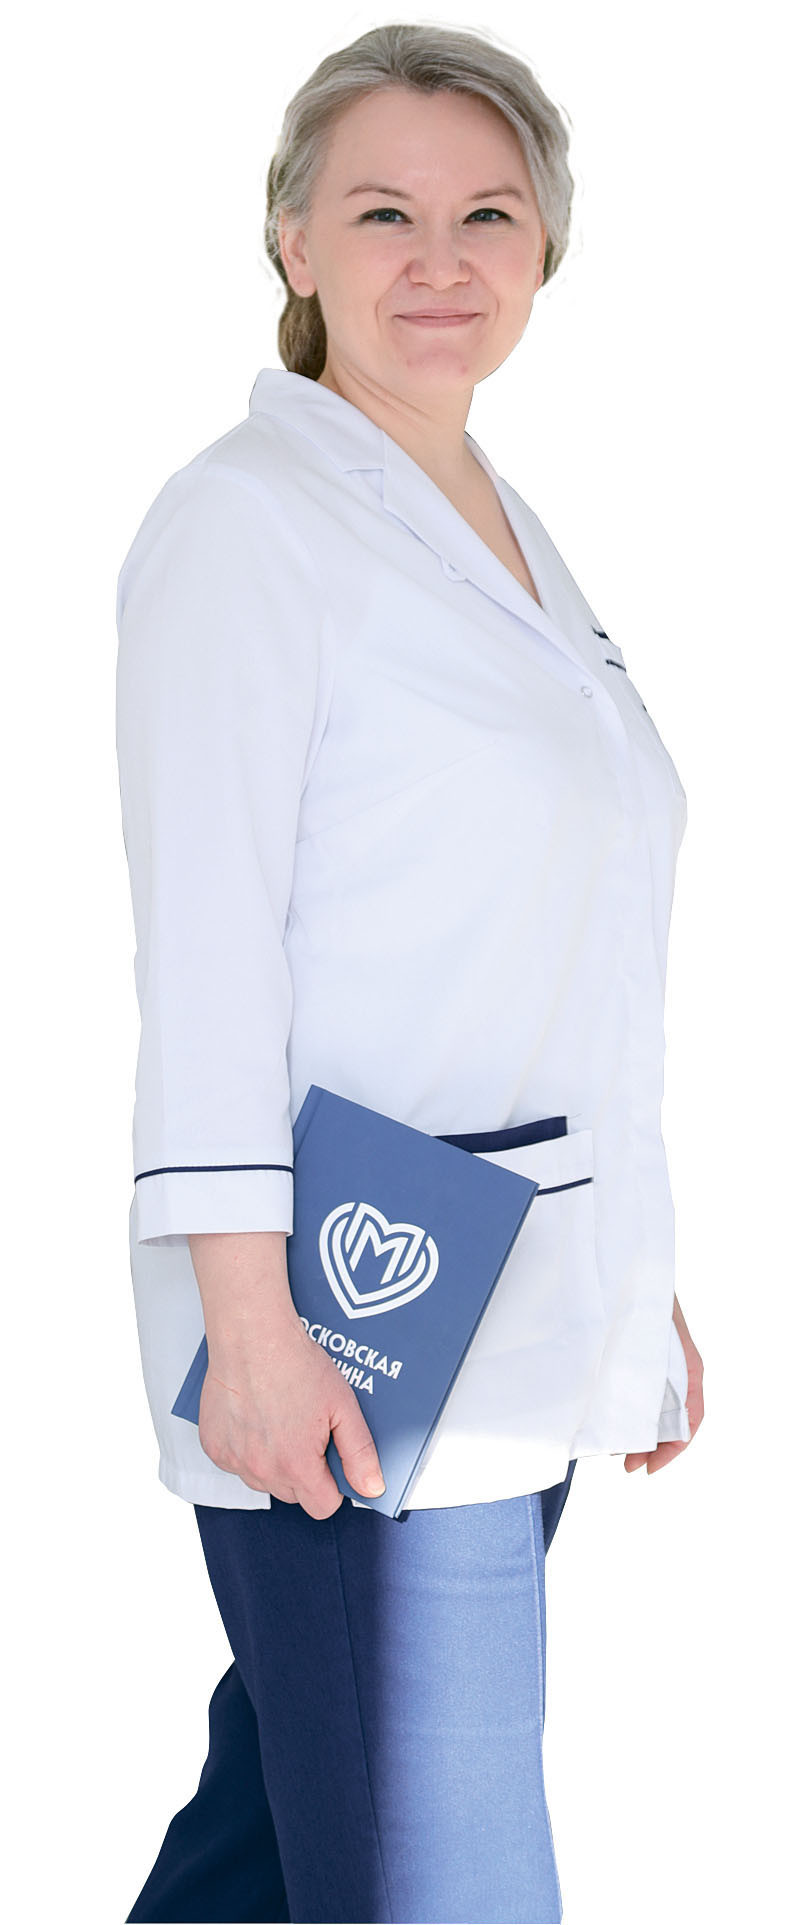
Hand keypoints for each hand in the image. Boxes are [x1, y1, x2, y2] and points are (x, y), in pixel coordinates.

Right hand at [197, 1306, 386, 1517]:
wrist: (251, 1337)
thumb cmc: (296, 1365)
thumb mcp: (343, 1406)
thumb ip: (360, 1453)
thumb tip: (371, 1488)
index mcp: (297, 1466)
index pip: (322, 1507)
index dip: (333, 1485)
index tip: (331, 1459)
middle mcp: (262, 1471)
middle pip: (293, 1495)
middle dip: (304, 1472)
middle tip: (306, 1431)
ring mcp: (234, 1461)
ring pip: (263, 1481)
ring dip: (274, 1462)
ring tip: (280, 1420)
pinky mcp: (214, 1448)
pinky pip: (237, 1464)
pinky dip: (247, 1449)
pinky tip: (256, 1418)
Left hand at [625, 1294, 703, 1474]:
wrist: (630, 1263)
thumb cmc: (643, 1293)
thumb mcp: (650, 1334)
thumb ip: (643, 1368)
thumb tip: (625, 1410)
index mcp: (689, 1367)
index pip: (690, 1419)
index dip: (672, 1449)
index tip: (649, 1467)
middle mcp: (678, 1370)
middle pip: (671, 1421)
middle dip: (650, 1447)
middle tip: (625, 1463)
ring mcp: (659, 1366)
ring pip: (654, 1410)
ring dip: (637, 1431)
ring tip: (611, 1445)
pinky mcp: (639, 1361)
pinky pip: (639, 1393)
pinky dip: (628, 1410)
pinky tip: (608, 1416)